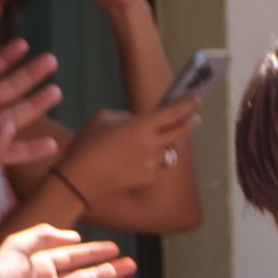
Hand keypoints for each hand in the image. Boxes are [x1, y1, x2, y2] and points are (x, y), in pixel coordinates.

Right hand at [61, 99, 200, 201]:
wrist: (81, 176)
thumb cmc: (88, 143)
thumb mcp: (104, 118)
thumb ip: (127, 116)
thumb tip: (140, 120)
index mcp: (140, 126)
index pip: (172, 113)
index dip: (187, 104)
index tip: (196, 98)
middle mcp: (151, 145)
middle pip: (180, 132)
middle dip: (190, 123)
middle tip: (195, 117)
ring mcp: (152, 163)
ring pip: (172, 151)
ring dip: (174, 143)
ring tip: (172, 137)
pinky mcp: (149, 178)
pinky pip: (161, 166)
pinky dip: (159, 159)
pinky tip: (152, 157)